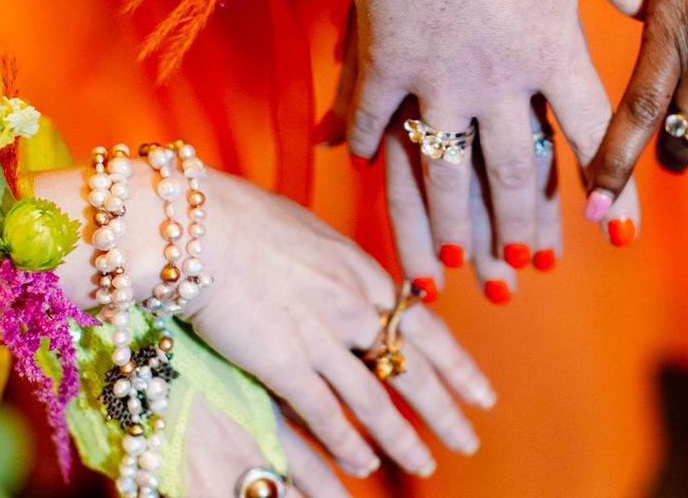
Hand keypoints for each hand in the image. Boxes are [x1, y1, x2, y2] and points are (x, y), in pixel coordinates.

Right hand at [191, 169, 494, 479]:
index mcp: (366, 273)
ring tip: (427, 467)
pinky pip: (324, 413)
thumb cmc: (253, 221)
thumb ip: (341, 268)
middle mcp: (355, 307)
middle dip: (446, 411)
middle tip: (470, 440)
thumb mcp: (316, 236)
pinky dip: (347, 443)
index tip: (482, 392)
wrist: (206, 226)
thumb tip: (354, 279)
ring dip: (403, 439)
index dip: (458, 365)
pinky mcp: (284, 362)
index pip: (427, 327)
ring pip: (375, 400)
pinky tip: (364, 466)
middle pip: (413, 369)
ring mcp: (322, 336)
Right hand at [345, 0, 646, 280]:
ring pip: (444, 171)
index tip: (618, 233)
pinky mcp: (382, 60)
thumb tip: (662, 7)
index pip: (593, 133)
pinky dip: (367, 145)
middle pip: (513, 173)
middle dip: (520, 228)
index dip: (613, 187)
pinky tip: (362, 169)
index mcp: (551, 48)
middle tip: (524, 270)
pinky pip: (374, 118)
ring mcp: (435, 76)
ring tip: (449, 265)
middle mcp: (498, 79)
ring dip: (448, 223)